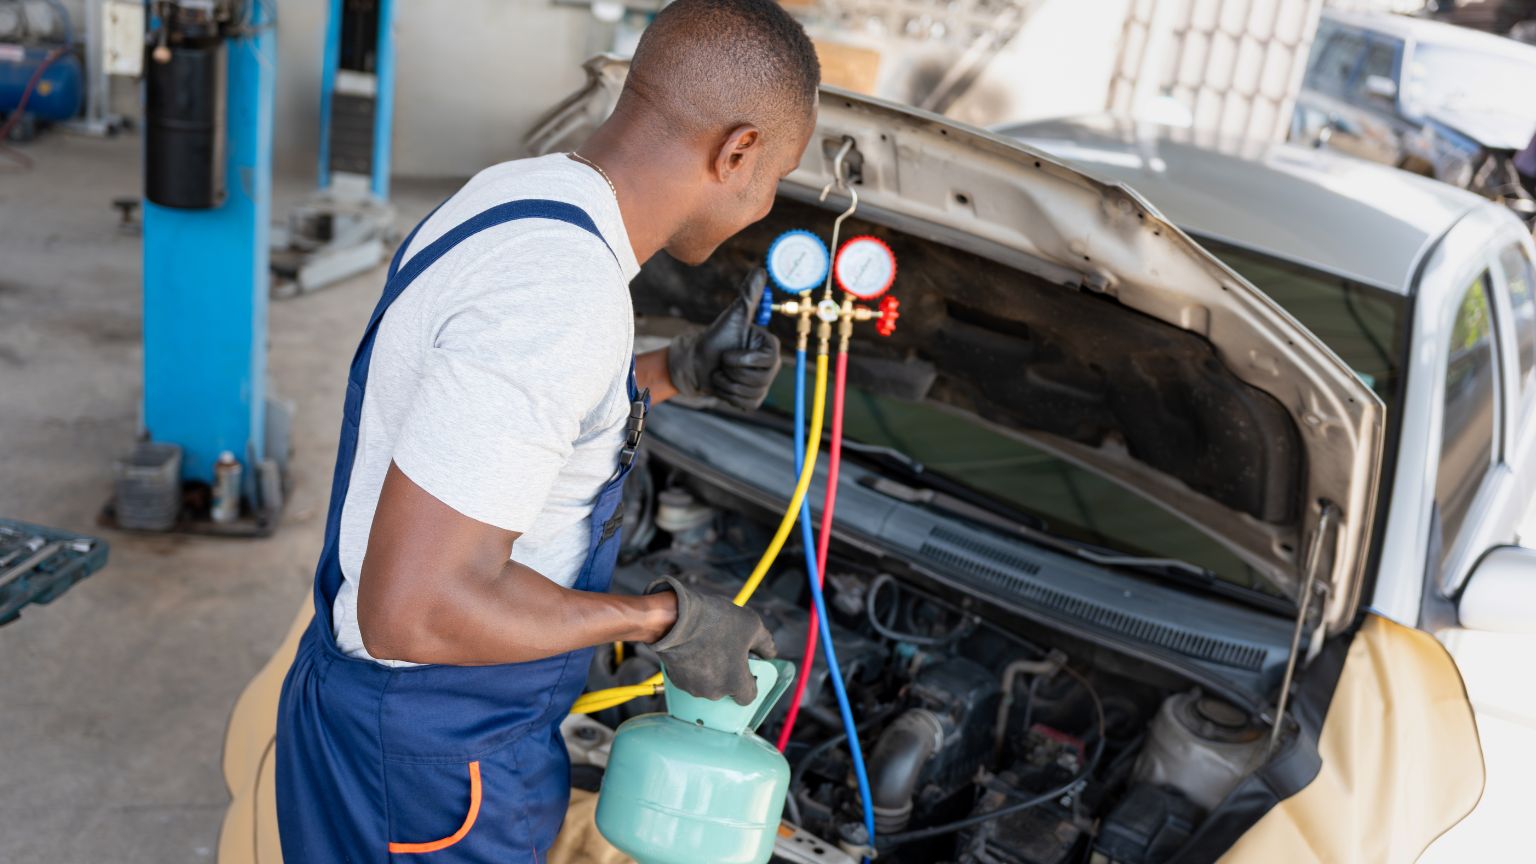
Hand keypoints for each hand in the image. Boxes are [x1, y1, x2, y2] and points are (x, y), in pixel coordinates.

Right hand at [646, 575, 776, 704]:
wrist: (676, 619)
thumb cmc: (714, 622)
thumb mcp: (752, 625)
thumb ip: (765, 644)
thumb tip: (770, 653)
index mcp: (735, 682)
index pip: (748, 697)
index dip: (750, 682)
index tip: (748, 669)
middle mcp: (714, 691)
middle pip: (727, 689)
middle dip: (729, 673)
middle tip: (728, 651)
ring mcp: (693, 688)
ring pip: (708, 684)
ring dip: (711, 671)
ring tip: (710, 646)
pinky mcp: (676, 680)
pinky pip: (691, 679)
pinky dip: (694, 668)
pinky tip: (695, 649)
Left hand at [666, 268, 781, 409]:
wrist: (697, 362)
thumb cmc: (715, 338)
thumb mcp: (733, 317)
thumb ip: (749, 295)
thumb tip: (761, 270)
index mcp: (771, 348)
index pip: (763, 361)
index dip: (740, 359)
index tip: (728, 353)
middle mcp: (772, 367)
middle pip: (756, 379)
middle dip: (731, 371)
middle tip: (723, 362)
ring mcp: (763, 386)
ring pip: (748, 391)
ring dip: (725, 383)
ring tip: (721, 372)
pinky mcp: (753, 401)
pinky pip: (743, 402)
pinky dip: (726, 395)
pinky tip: (722, 384)